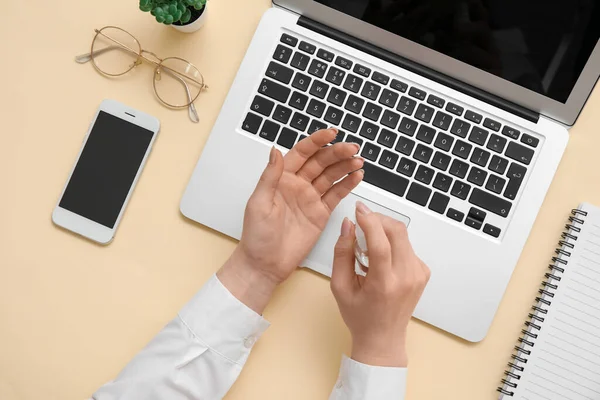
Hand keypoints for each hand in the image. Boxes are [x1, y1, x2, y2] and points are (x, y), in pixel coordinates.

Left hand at [218, 129, 364, 312]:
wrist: (265, 264)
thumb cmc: (257, 236)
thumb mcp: (259, 203)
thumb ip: (270, 176)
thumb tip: (275, 150)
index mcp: (281, 178)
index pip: (302, 153)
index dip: (317, 141)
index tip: (331, 133)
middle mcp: (297, 185)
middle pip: (320, 162)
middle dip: (337, 153)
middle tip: (352, 148)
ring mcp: (310, 198)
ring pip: (331, 176)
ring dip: (345, 166)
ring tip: (358, 161)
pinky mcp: (320, 213)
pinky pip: (336, 195)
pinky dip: (347, 185)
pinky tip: (357, 176)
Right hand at [330, 202, 430, 366]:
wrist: (383, 338)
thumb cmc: (359, 315)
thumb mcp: (340, 286)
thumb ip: (342, 253)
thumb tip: (348, 225)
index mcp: (384, 284)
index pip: (381, 243)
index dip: (369, 221)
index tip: (359, 209)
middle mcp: (406, 278)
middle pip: (397, 232)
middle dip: (378, 219)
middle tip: (362, 222)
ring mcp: (418, 275)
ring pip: (403, 236)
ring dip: (384, 232)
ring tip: (368, 248)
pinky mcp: (423, 272)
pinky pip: (407, 246)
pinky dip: (392, 244)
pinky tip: (381, 259)